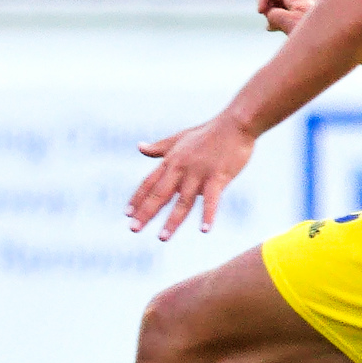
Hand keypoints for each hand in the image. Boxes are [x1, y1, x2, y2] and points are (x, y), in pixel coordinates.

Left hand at [126, 113, 256, 240]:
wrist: (235, 124)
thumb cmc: (207, 132)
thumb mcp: (179, 138)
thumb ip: (159, 147)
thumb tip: (139, 147)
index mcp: (171, 160)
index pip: (149, 182)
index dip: (137, 198)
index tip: (127, 214)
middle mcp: (181, 168)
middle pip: (160, 194)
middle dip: (146, 212)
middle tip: (133, 229)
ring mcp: (199, 173)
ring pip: (183, 201)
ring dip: (172, 221)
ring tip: (162, 238)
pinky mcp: (218, 177)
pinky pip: (212, 200)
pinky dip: (208, 215)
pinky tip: (204, 230)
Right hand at [256, 0, 315, 37]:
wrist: (347, 46)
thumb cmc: (320, 37)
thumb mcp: (290, 26)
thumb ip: (276, 17)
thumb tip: (271, 17)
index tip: (262, 12)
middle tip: (267, 13)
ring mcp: (313, 6)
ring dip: (278, 7)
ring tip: (273, 24)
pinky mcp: (316, 16)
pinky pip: (297, 8)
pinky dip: (287, 15)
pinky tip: (282, 29)